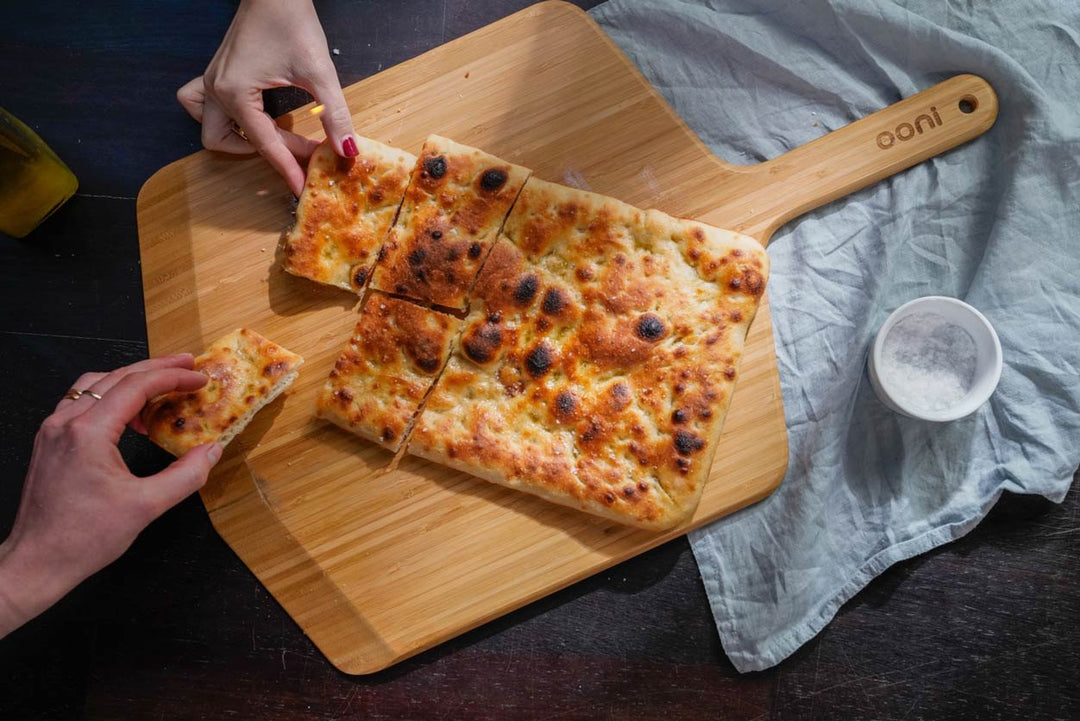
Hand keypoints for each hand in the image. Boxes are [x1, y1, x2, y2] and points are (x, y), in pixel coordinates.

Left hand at [0, 355, 222, 637]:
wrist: (36, 561)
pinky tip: (128, 415)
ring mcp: (53, 430)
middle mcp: (66, 422)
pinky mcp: (48, 441)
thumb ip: (186, 475)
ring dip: (131, 379)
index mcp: (88, 432)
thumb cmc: (85, 538)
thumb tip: (212, 451)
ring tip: (162, 387)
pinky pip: (81, 402)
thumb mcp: (146, 507)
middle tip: (189, 365)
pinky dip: (109, 397)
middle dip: (156, 368)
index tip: (200, 377)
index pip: (137, 386)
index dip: (173, 378)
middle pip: (116, 377)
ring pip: (95, 385)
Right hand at [176, 0, 357, 194]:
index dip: (288, 168)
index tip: (303, 187)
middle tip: (300, 149)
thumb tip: (348, 150)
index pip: (265, 144)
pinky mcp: (218, 72)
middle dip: (265, 151)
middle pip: (229, 142)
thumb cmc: (291, 21)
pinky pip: (203, 105)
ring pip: (209, 127)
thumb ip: (334, 114)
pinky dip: (222, 118)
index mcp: (234, 92)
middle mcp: (216, 89)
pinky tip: (250, 116)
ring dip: (234, 139)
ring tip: (270, 137)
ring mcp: (212, 80)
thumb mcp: (319, 71)